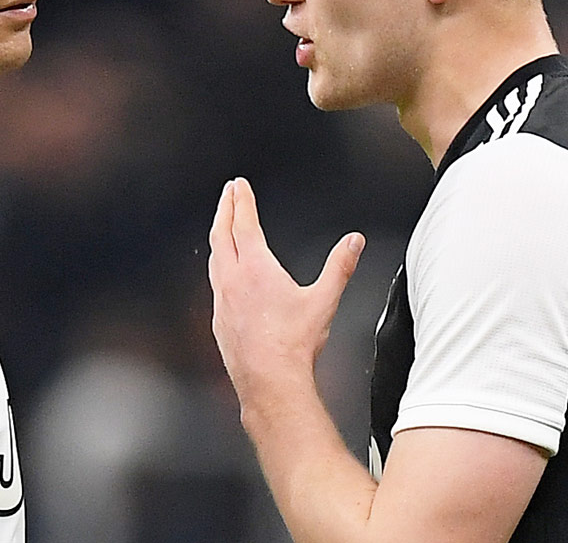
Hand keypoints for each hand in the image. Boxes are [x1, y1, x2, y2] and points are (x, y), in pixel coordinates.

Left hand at [207, 177, 365, 408]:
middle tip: (227, 195)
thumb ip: (340, 267)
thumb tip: (353, 242)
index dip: (242, 201)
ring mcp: (221, 300)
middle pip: (221, 234)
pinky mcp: (218, 319)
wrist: (269, 381)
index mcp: (255, 268)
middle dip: (225, 210)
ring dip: (218, 237)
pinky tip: (223, 275)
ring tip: (222, 228)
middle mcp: (232, 280)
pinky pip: (214, 283)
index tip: (239, 186)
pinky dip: (218, 266)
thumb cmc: (293, 345)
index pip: (244, 223)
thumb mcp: (324, 300)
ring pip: (214, 258)